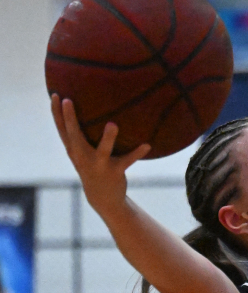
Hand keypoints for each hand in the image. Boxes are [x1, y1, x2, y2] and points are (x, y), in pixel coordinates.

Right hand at [51, 94, 149, 216]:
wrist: (102, 198)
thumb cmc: (92, 167)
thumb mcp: (82, 153)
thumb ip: (80, 135)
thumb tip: (87, 108)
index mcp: (74, 150)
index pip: (62, 129)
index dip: (56, 113)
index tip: (56, 95)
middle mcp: (83, 157)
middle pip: (75, 136)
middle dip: (71, 119)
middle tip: (69, 101)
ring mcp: (99, 165)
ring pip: (103, 150)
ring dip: (108, 138)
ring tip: (113, 124)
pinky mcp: (115, 172)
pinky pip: (127, 161)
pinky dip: (137, 153)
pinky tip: (147, 145)